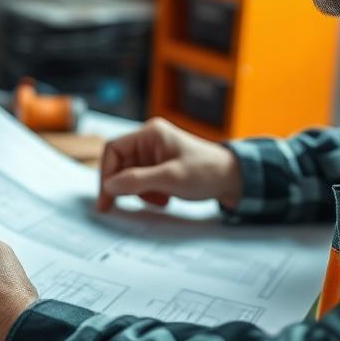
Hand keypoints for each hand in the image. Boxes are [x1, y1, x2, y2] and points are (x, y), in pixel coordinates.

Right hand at [98, 117, 242, 212]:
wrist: (233, 179)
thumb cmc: (207, 172)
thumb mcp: (171, 178)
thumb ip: (137, 181)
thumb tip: (109, 186)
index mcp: (150, 133)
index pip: (113, 149)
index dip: (106, 173)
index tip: (106, 197)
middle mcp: (150, 141)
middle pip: (119, 164)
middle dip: (124, 186)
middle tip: (118, 207)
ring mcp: (154, 154)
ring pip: (129, 176)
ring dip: (139, 192)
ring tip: (159, 199)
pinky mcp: (160, 167)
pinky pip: (141, 182)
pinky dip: (148, 194)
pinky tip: (165, 198)